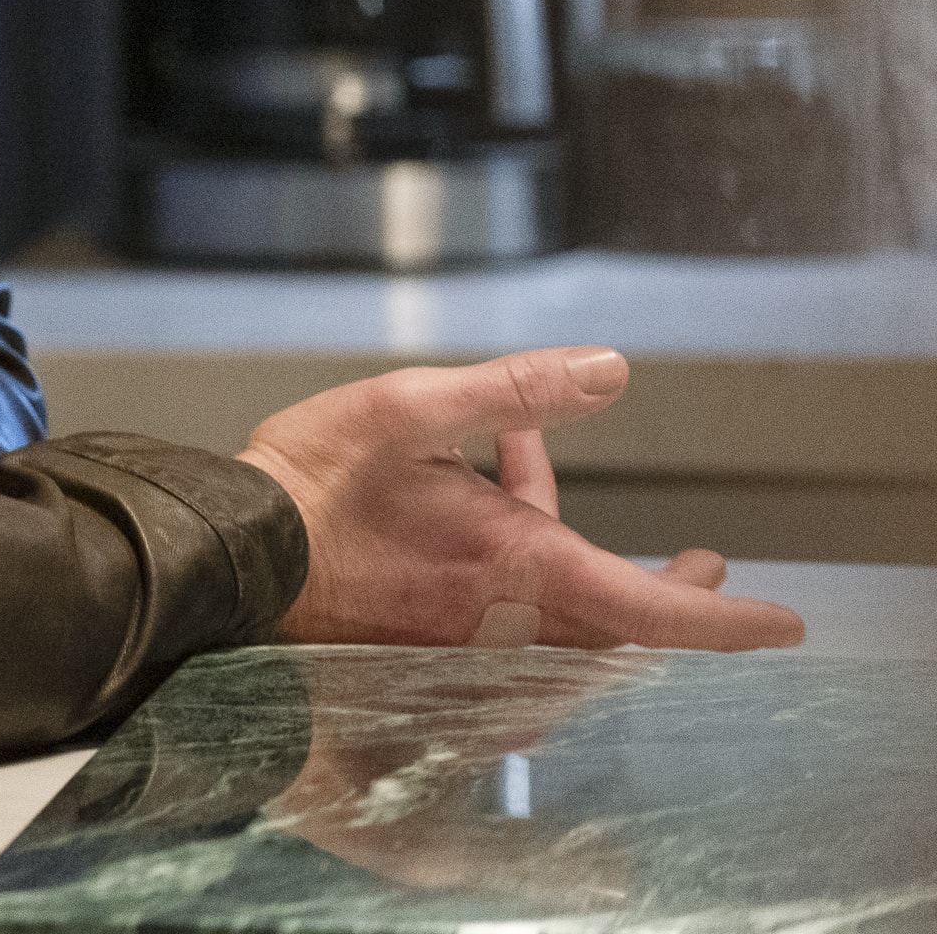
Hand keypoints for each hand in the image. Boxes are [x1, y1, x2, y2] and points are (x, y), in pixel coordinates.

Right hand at [235, 347, 805, 651]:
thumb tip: (608, 368)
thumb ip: (514, 389)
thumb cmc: (314, 483)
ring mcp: (466, 641)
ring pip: (563, 623)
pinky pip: (508, 622)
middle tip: (699, 568)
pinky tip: (478, 500)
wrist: (234, 554)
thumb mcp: (411, 409)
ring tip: (546, 491)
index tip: (781, 623)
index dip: (726, 618)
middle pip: (619, 627)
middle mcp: (504, 620)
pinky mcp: (429, 646)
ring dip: (584, 571)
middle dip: (665, 596)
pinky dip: (519, 573)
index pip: (653, 609)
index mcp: (517, 565)